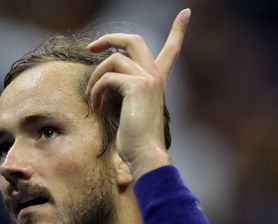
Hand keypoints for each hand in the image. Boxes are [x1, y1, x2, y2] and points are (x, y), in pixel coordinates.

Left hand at [85, 9, 190, 177]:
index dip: (178, 31)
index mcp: (157, 81)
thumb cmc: (136, 142)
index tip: (186, 13)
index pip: (171, 50)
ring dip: (95, 77)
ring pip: (113, 59)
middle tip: (91, 47)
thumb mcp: (132, 113)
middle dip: (109, 38)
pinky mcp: (136, 87)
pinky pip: (108, 77)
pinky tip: (95, 105)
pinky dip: (96, 90)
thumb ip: (125, 95)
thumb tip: (103, 89)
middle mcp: (155, 76)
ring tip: (91, 97)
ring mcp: (148, 79)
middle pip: (134, 40)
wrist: (146, 155)